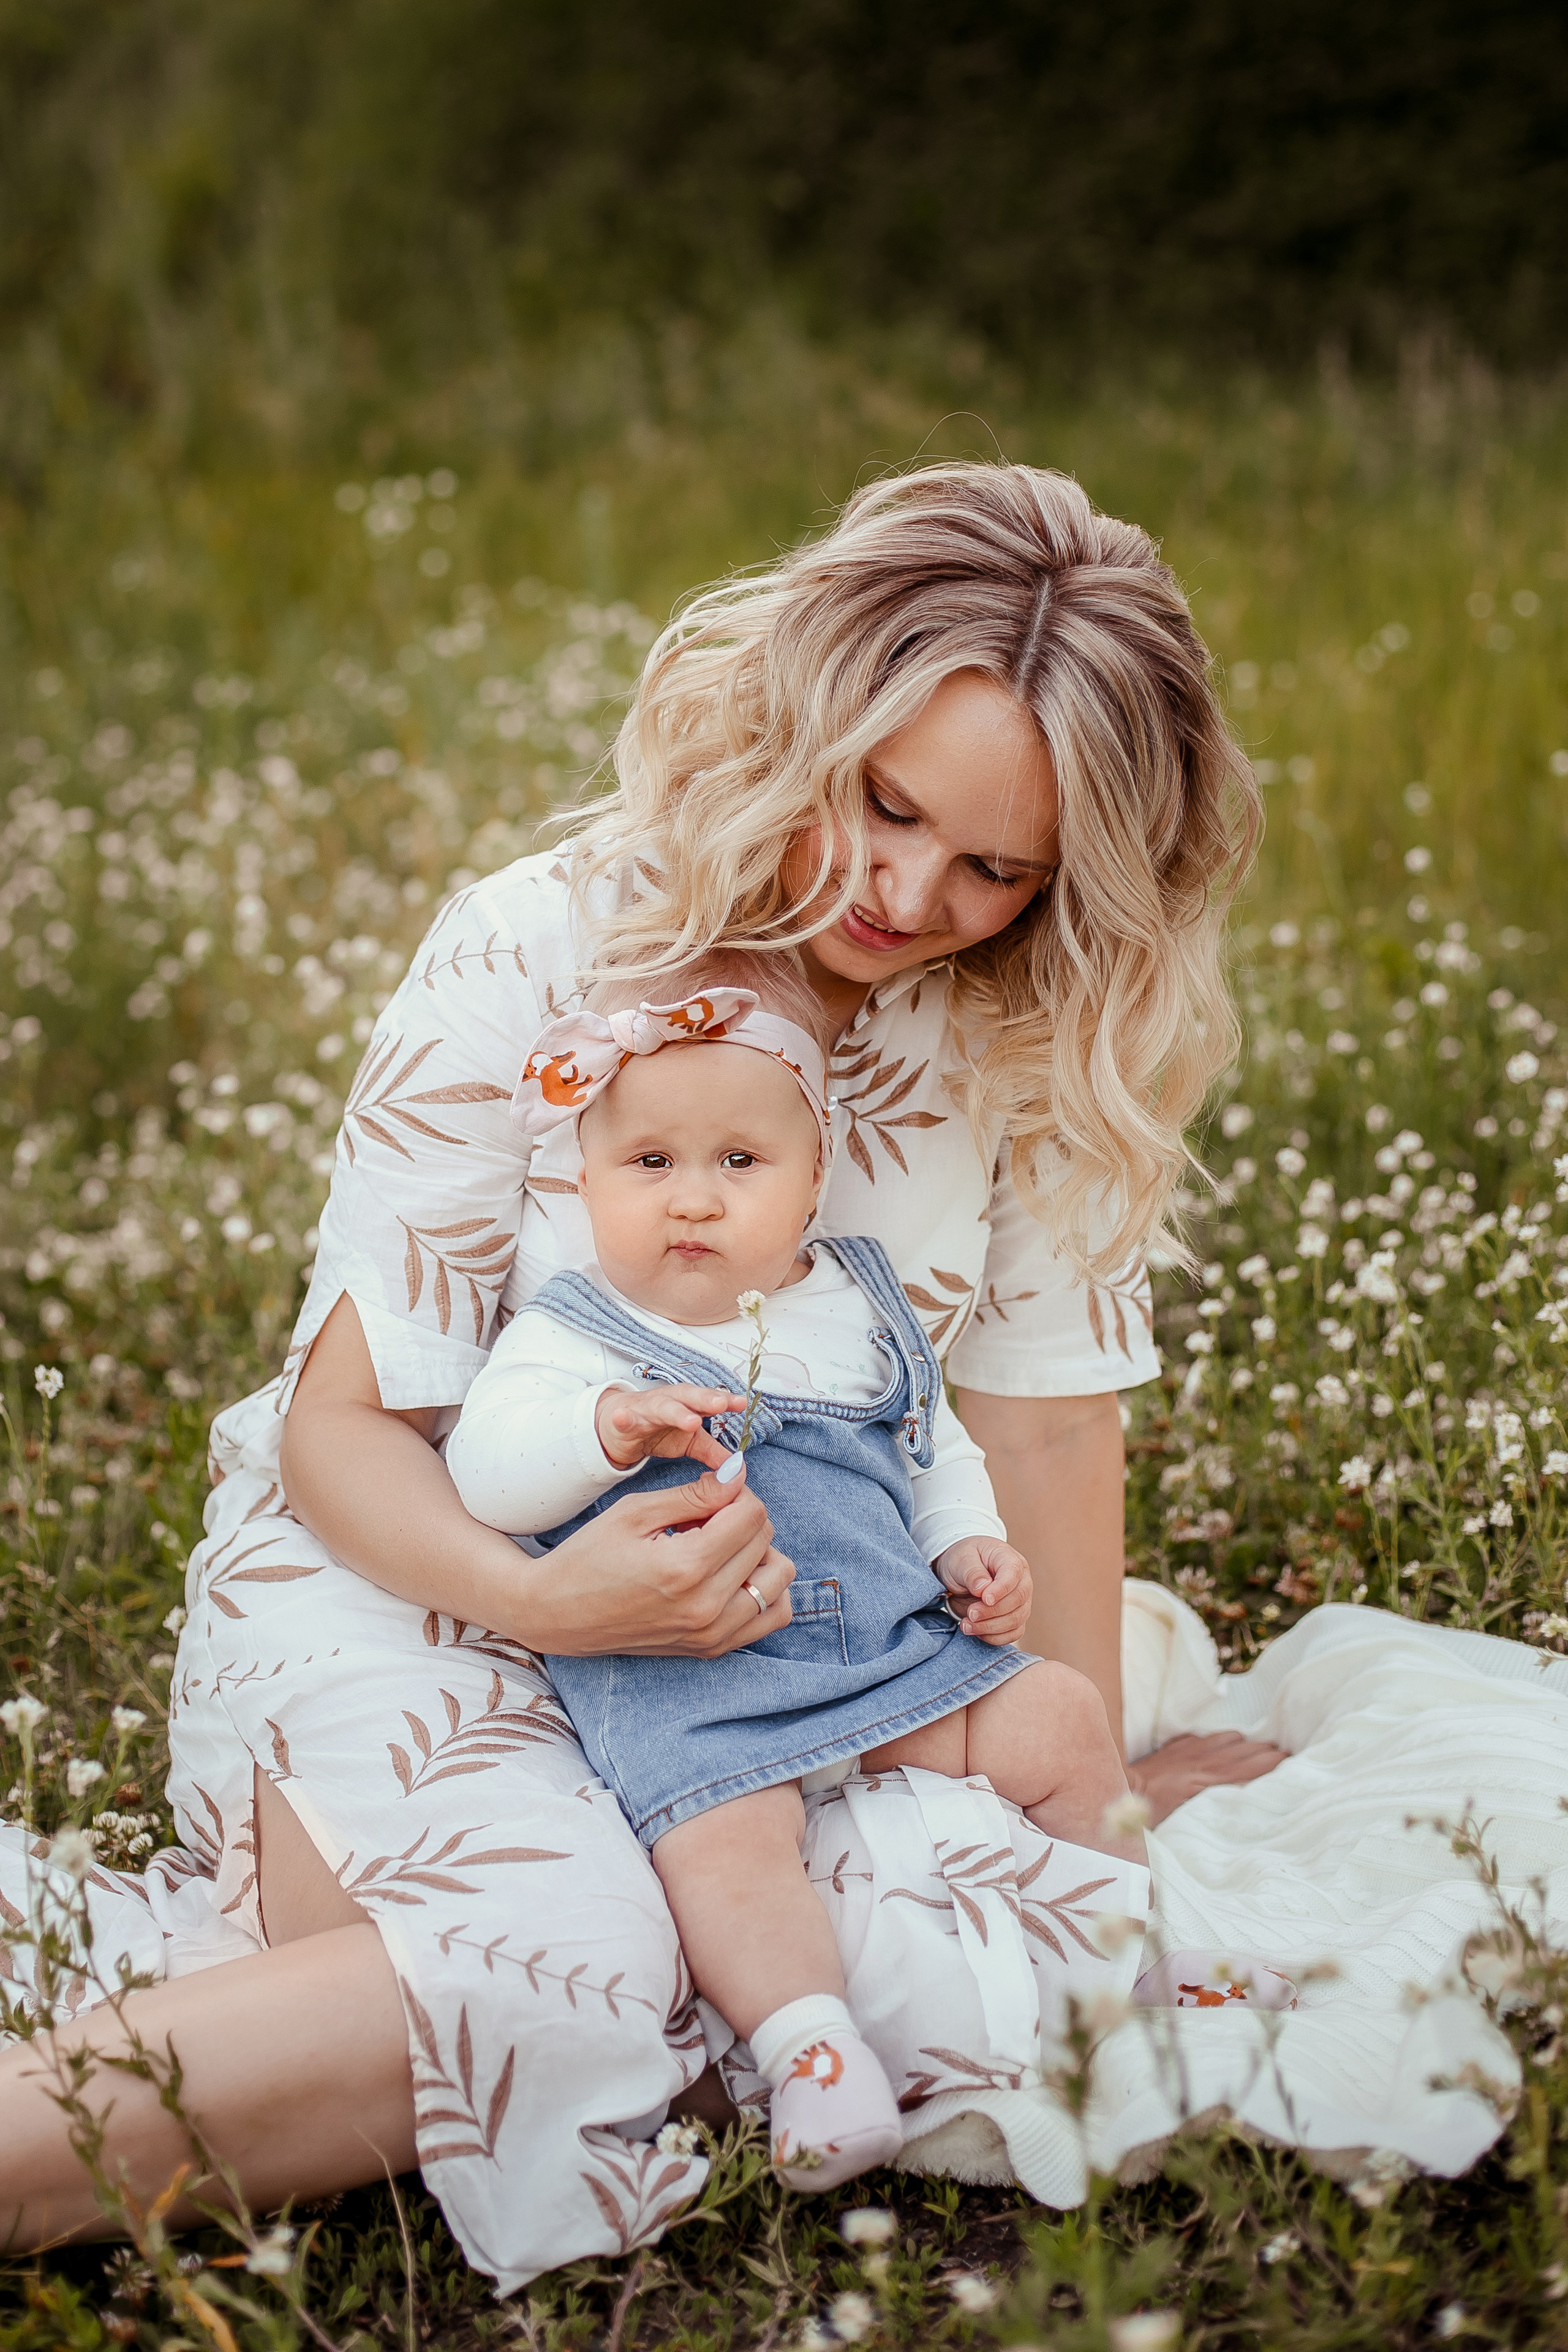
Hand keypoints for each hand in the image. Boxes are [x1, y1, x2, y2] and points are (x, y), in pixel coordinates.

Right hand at [545, 1466, 795, 1658]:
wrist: (557, 1613)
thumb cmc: (589, 1557)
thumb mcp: (636, 1512)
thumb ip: (695, 1494)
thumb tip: (739, 1475)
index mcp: (686, 1567)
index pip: (751, 1515)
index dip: (736, 1492)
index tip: (711, 1491)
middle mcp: (706, 1607)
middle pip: (766, 1542)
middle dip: (743, 1518)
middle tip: (704, 1518)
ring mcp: (712, 1634)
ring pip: (779, 1580)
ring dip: (759, 1554)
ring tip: (719, 1548)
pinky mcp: (711, 1649)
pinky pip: (769, 1617)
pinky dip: (762, 1590)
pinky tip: (729, 1576)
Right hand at [595, 1384, 745, 1472]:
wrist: (618, 1424)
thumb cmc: (658, 1428)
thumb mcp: (689, 1442)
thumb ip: (712, 1452)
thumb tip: (737, 1466)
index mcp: (688, 1405)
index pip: (709, 1401)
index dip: (725, 1401)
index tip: (741, 1403)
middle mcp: (669, 1402)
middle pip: (688, 1397)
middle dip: (705, 1399)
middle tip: (720, 1403)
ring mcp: (645, 1409)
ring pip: (661, 1407)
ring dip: (675, 1411)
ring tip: (690, 1420)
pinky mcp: (623, 1422)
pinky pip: (624, 1420)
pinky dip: (623, 1418)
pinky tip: (622, 1418)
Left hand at [934, 1536, 1031, 1644]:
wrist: (959, 1573)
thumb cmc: (963, 1561)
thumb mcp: (960, 1560)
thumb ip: (971, 1572)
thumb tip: (982, 1588)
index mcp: (1009, 1559)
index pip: (1013, 1574)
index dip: (1001, 1589)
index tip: (984, 1598)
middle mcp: (1021, 1580)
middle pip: (1018, 1600)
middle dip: (992, 1611)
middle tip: (970, 1613)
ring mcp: (1021, 1601)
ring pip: (1017, 1619)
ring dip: (991, 1627)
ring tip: (966, 1626)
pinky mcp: (1014, 1618)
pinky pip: (1013, 1633)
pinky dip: (995, 1637)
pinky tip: (976, 1632)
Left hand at [1126, 1730, 1288, 1825]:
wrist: (1115, 1793)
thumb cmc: (1148, 1817)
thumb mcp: (1183, 1826)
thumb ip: (1208, 1820)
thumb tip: (1235, 1827)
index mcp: (1205, 1781)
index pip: (1247, 1769)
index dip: (1270, 1763)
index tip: (1291, 1759)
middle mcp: (1201, 1762)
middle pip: (1243, 1750)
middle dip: (1266, 1750)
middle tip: (1287, 1752)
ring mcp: (1188, 1751)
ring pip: (1227, 1739)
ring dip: (1245, 1744)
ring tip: (1262, 1749)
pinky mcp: (1175, 1748)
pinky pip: (1205, 1738)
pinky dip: (1220, 1741)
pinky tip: (1226, 1744)